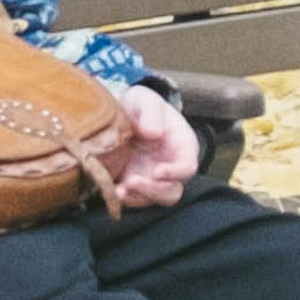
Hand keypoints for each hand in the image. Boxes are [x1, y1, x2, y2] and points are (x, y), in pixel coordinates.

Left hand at [94, 85, 199, 214]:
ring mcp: (152, 180)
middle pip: (172, 191)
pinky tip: (111, 190)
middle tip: (132, 181)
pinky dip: (123, 198)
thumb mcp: (145, 100)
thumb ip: (150, 113)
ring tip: (118, 190)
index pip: (188, 167)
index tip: (158, 171)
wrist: (122, 113)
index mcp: (182, 147)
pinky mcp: (133, 185)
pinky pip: (132, 199)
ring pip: (152, 200)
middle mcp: (170, 168)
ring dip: (136, 198)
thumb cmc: (141, 105)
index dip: (176, 172)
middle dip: (153, 191)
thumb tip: (153, 133)